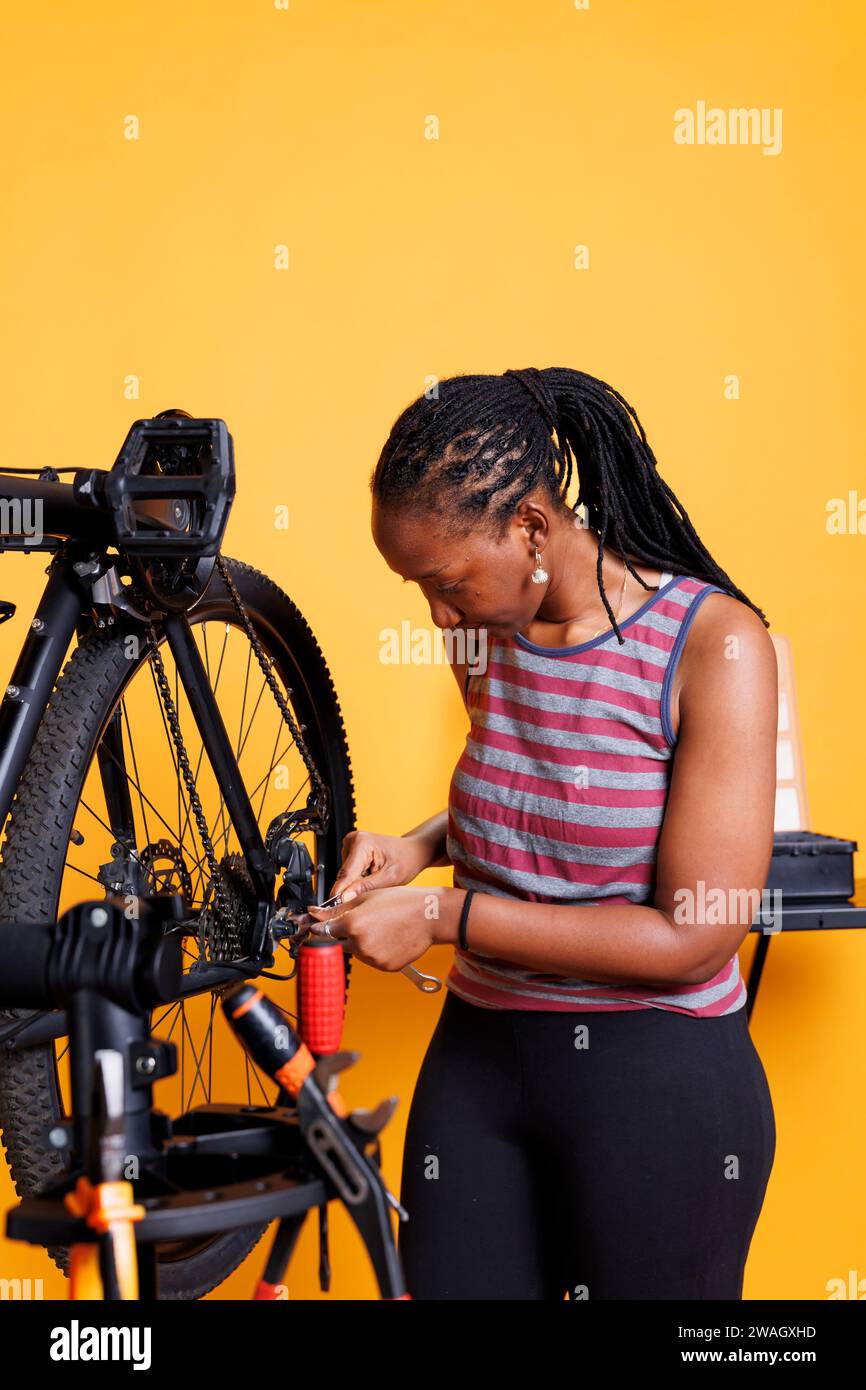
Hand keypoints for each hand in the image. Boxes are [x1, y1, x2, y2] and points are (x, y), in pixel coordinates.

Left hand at [307, 885, 461, 971]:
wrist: (430, 916)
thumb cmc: (401, 902)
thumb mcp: (366, 898)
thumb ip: (338, 909)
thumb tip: (314, 914)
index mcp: (352, 924)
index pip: (323, 931)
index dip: (318, 928)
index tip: (314, 927)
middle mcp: (360, 944)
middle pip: (338, 943)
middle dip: (343, 934)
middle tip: (364, 922)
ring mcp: (372, 958)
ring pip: (355, 952)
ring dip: (360, 943)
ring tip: (381, 928)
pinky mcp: (384, 967)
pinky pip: (371, 960)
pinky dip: (375, 951)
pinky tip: (389, 938)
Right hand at [325, 829, 432, 898]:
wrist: (413, 851)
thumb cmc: (407, 860)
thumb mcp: (390, 878)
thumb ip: (366, 887)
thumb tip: (344, 897)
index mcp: (361, 843)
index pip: (345, 874)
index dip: (340, 893)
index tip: (335, 909)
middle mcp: (352, 840)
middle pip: (344, 876)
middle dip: (354, 889)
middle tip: (371, 895)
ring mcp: (351, 845)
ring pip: (346, 876)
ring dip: (357, 885)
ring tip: (376, 882)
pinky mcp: (351, 851)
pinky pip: (349, 873)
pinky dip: (359, 880)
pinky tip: (372, 878)